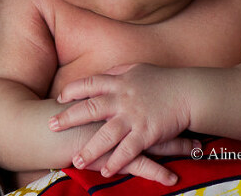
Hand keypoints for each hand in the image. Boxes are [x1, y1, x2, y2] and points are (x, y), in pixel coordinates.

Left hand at [49, 64, 192, 181]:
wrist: (189, 92)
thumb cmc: (165, 80)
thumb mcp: (139, 70)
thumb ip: (119, 73)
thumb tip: (105, 74)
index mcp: (120, 82)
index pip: (90, 83)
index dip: (73, 90)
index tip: (60, 98)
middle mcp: (123, 98)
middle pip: (90, 108)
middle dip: (68, 118)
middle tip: (51, 126)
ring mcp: (134, 116)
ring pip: (105, 134)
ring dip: (89, 149)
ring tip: (75, 160)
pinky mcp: (146, 132)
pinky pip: (127, 150)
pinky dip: (115, 161)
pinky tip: (105, 170)